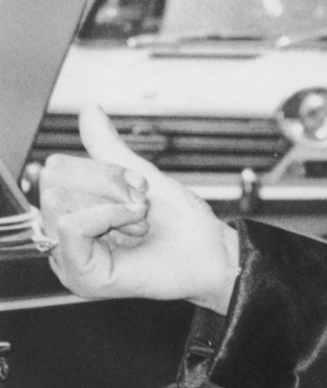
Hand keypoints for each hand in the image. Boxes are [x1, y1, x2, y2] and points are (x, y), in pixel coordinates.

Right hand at [39, 105, 240, 312]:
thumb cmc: (183, 224)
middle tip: (140, 207)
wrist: (212, 253)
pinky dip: (108, 215)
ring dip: (113, 202)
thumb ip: (107, 148)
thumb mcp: (138, 175)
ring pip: (59, 199)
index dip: (100, 169)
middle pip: (53, 180)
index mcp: (73, 216)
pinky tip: (133, 228)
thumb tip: (89, 109)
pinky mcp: (81, 277)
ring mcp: (70, 261)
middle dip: (106, 184)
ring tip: (139, 222)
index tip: (137, 187)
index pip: (54, 169)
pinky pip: (71, 225)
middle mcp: (64, 239)